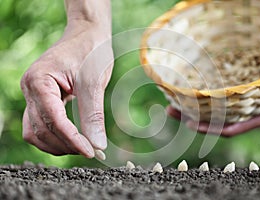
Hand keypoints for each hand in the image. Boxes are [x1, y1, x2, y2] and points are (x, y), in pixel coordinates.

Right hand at [20, 0, 112, 157]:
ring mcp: (34, 94)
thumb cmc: (90, 51)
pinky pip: (41, 125)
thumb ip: (93, 114)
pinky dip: (56, 136)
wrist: (87, 35)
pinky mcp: (42, 99)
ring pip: (36, 132)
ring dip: (58, 144)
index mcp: (39, 81)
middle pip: (41, 130)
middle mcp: (30, 89)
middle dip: (66, 144)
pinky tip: (74, 139)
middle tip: (91, 150)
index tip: (91, 152)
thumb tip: (97, 145)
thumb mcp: (94, 82)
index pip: (53, 120)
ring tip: (83, 147)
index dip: (72, 139)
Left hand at [167, 66, 259, 136]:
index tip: (191, 125)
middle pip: (215, 119)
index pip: (231, 127)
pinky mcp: (241, 91)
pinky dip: (205, 94)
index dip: (211, 129)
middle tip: (170, 109)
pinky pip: (220, 96)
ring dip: (192, 105)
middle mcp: (246, 111)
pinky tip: (192, 88)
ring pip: (214, 107)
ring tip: (171, 99)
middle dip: (191, 116)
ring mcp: (242, 102)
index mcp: (259, 115)